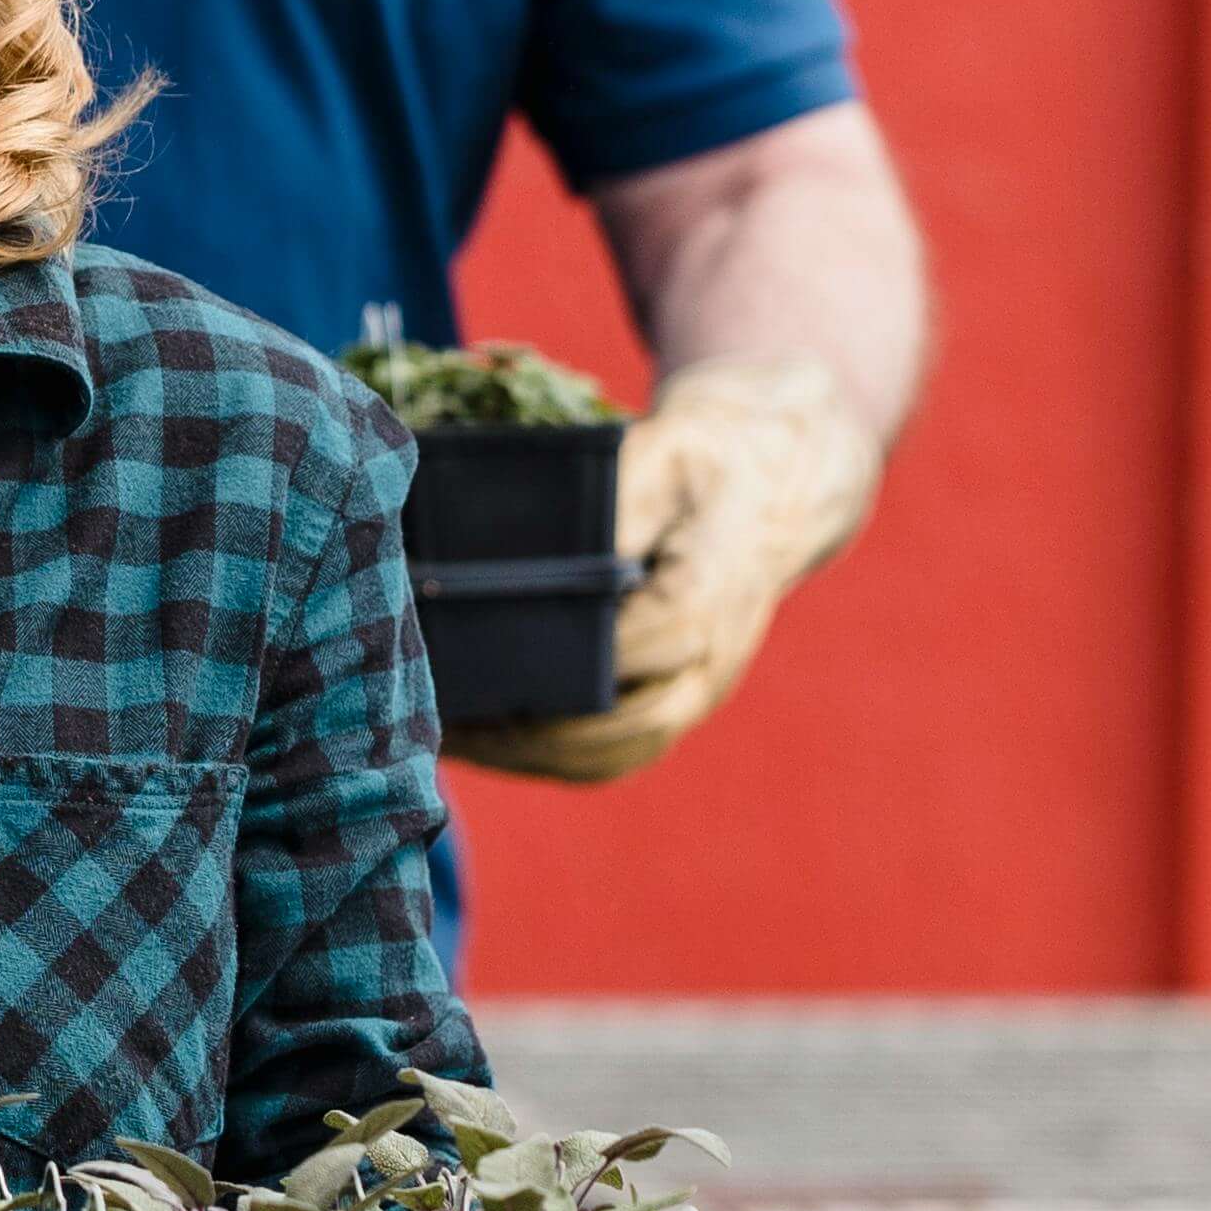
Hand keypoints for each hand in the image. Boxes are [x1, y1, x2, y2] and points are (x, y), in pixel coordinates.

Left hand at [455, 354, 880, 786]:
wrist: (775, 480)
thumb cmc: (708, 457)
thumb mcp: (664, 453)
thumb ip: (617, 502)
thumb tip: (548, 559)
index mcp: (705, 602)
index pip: (615, 658)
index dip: (539, 670)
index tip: (463, 666)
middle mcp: (708, 665)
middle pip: (609, 731)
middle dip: (518, 734)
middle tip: (435, 718)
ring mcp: (698, 692)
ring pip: (609, 754)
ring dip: (526, 757)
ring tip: (445, 737)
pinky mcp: (680, 699)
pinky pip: (615, 749)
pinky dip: (549, 756)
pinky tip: (487, 739)